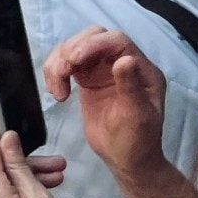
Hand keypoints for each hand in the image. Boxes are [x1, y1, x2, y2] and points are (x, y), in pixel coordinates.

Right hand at [44, 27, 167, 185]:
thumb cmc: (137, 142)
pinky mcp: (87, 78)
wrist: (125, 160)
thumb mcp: (136, 117)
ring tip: (57, 89)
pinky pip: (65, 63)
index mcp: (142, 69)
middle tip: (63, 71)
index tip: (74, 59)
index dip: (94, 43)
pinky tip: (57, 92)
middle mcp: (123, 63)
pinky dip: (55, 72)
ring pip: (75, 47)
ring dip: (59, 63)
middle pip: (93, 37)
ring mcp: (103, 69)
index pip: (117, 41)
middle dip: (73, 50)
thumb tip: (125, 59)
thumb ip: (130, 87)